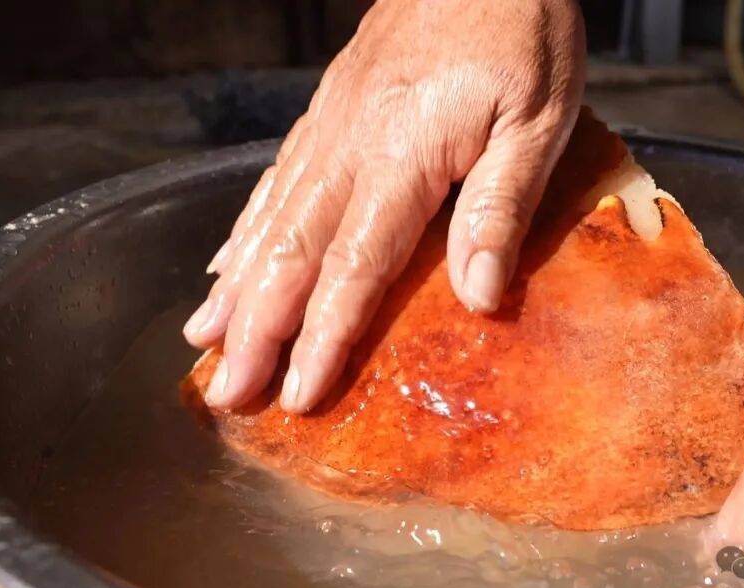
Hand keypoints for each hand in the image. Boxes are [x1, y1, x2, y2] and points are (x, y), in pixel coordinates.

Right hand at [182, 0, 584, 412]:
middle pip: (293, 253)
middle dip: (257, 330)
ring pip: (272, 219)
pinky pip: (279, 178)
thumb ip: (500, 207)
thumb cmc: (521, 29)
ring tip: (206, 340)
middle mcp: (351, 145)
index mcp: (403, 156)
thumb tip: (478, 297)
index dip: (323, 337)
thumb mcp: (538, 120)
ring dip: (238, 287)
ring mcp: (333, 124)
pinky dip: (248, 227)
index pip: (353, 267)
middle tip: (225, 392)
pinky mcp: (332, 108)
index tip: (296, 395)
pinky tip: (230, 259)